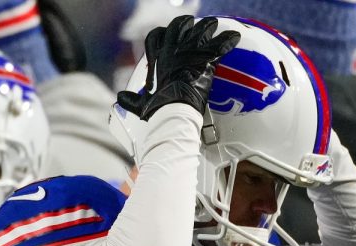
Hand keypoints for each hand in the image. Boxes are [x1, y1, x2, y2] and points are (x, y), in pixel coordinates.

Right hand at [117, 15, 239, 120]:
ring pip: (200, 30)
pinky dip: (227, 41)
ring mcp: (189, 53)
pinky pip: (219, 45)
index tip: (168, 36)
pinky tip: (234, 38)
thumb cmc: (157, 109)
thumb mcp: (141, 104)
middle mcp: (172, 51)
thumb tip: (121, 99)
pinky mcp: (204, 60)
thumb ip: (132, 100)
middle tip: (194, 24)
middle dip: (186, 24)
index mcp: (158, 59)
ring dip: (208, 27)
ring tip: (215, 25)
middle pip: (179, 26)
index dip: (163, 35)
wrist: (172, 111)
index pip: (156, 37)